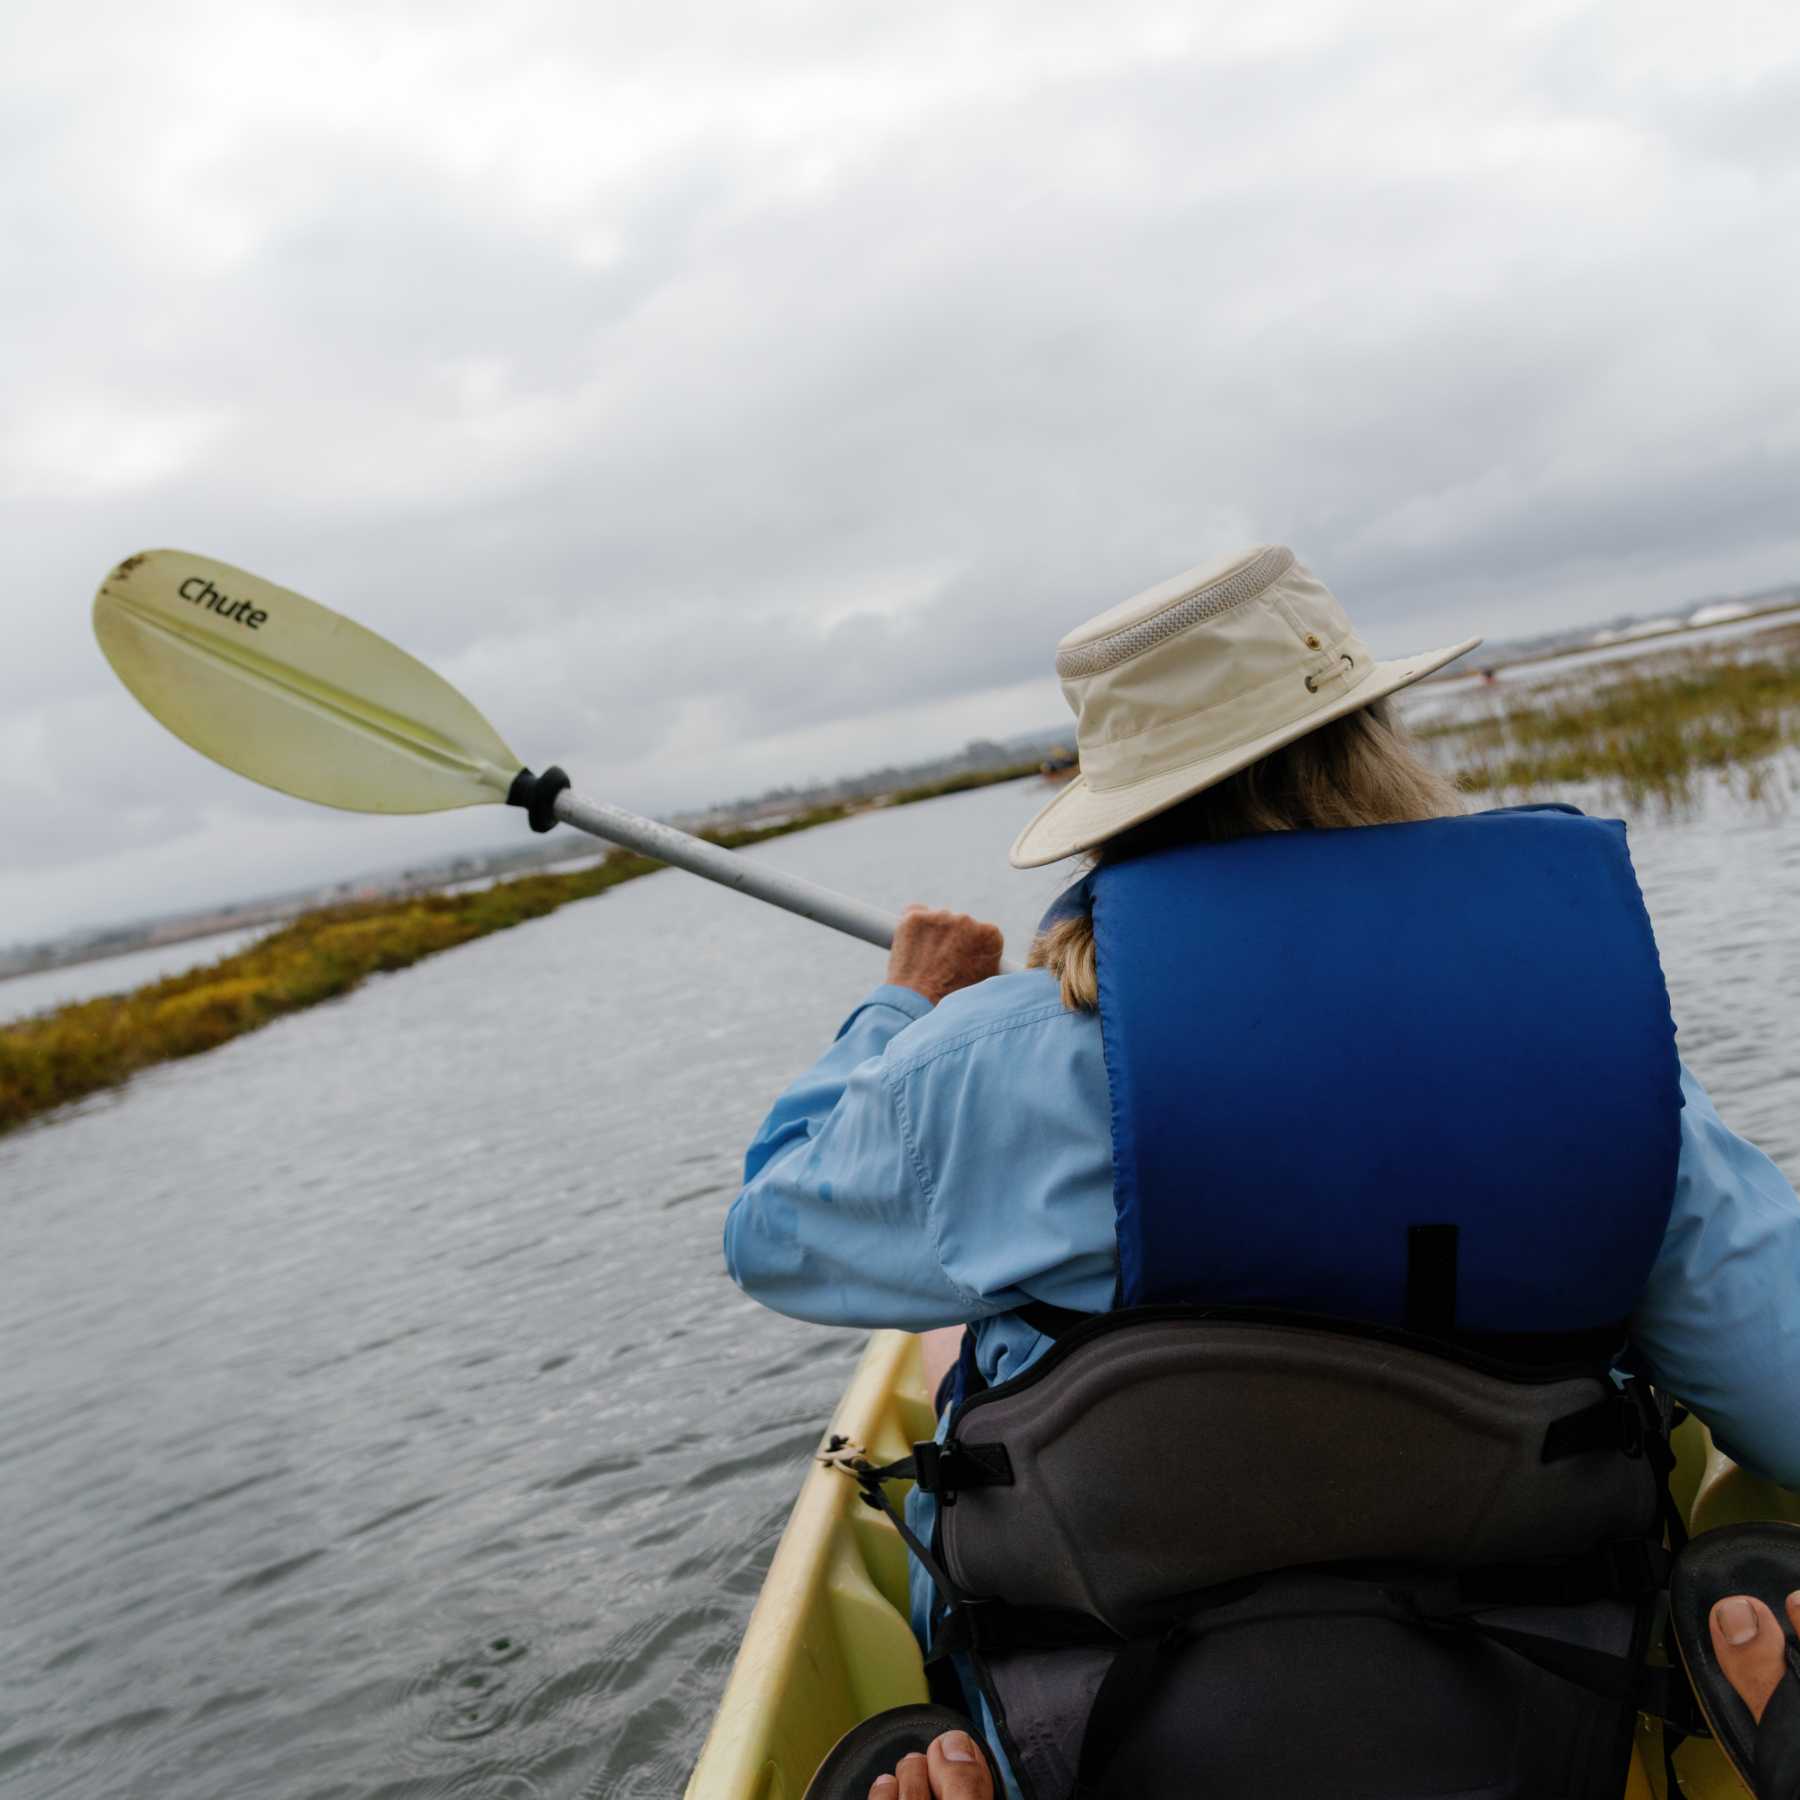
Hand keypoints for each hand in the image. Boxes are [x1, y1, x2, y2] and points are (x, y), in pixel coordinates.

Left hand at [886, 906, 1003, 1005]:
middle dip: (954, 940)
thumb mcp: (985, 984)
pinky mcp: (914, 917)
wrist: (916, 1006)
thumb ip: (991, 963)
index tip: (964, 963)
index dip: (974, 949)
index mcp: (990, 935)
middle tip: (943, 965)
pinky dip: (914, 927)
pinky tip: (913, 947)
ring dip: (933, 934)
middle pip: (961, 925)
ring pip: (937, 920)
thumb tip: (996, 961)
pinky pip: (915, 913)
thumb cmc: (953, 1001)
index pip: (984, 934)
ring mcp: (939, 917)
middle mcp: (967, 920)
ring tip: (926, 962)